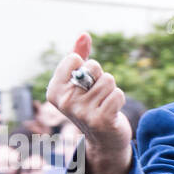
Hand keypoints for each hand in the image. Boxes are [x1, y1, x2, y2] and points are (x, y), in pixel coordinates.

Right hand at [46, 33, 132, 173]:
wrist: (104, 140)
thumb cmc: (92, 105)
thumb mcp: (81, 81)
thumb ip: (80, 56)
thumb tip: (84, 34)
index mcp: (54, 90)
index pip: (75, 58)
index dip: (86, 68)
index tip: (84, 86)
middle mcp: (64, 102)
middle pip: (93, 68)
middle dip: (101, 78)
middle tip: (97, 97)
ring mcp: (82, 112)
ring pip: (108, 81)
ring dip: (112, 90)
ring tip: (105, 104)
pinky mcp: (101, 120)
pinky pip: (118, 94)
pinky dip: (120, 99)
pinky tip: (113, 111)